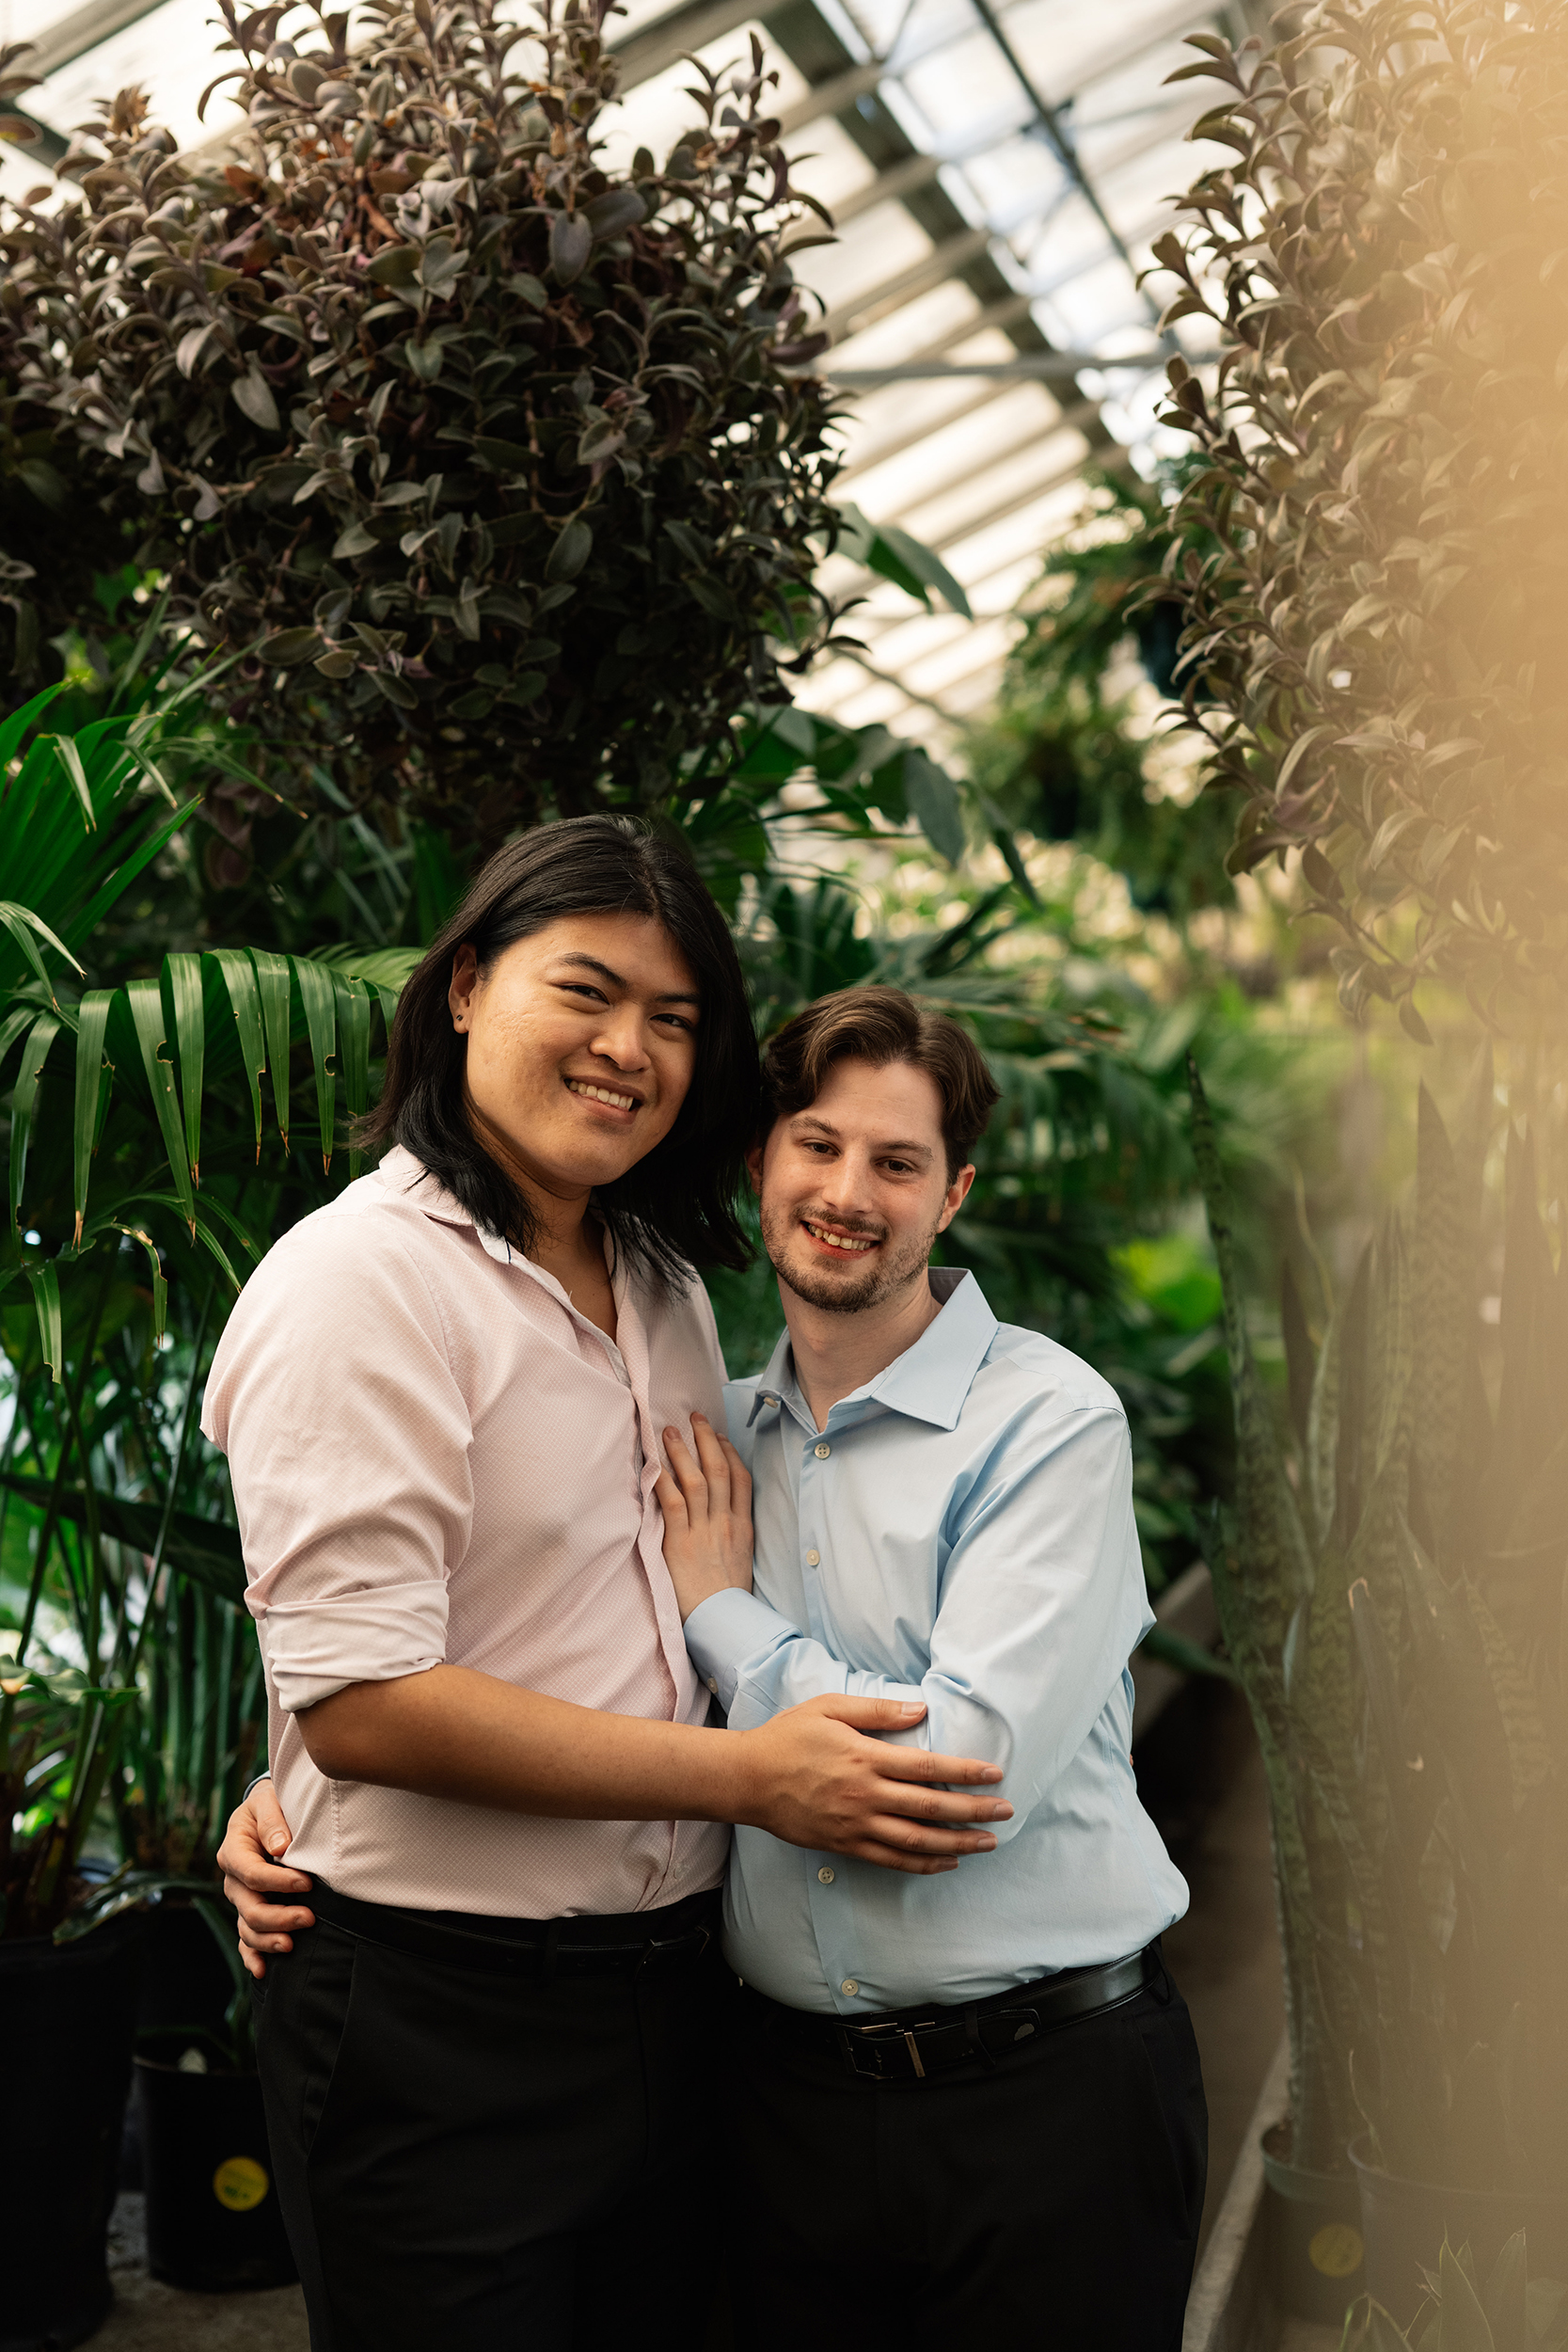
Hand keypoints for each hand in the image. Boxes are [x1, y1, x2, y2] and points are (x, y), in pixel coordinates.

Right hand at [216, 1779, 314, 1980]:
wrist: (269, 1810)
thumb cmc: (271, 1803)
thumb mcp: (268, 1800)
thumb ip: (273, 1820)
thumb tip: (281, 1847)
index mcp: (234, 1850)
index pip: (252, 1873)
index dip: (278, 1882)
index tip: (307, 1883)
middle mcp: (233, 1879)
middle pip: (249, 1907)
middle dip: (278, 1916)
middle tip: (309, 1918)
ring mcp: (240, 1898)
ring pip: (247, 1927)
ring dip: (269, 1939)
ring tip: (292, 1944)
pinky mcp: (249, 1910)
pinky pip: (245, 1940)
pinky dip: (252, 1956)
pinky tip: (263, 1971)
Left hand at [657, 1412, 752, 1621]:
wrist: (723, 1623)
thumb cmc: (728, 1599)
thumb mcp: (741, 1561)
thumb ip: (732, 1536)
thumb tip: (720, 1519)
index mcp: (742, 1527)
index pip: (741, 1479)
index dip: (729, 1453)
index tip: (719, 1436)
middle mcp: (725, 1523)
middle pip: (719, 1470)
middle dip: (706, 1440)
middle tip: (695, 1417)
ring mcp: (704, 1531)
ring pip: (696, 1480)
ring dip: (682, 1452)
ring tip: (670, 1431)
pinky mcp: (681, 1543)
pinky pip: (673, 1503)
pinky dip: (665, 1481)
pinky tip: (656, 1466)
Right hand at [736, 1693, 1012, 1874]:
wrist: (748, 1779)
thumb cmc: (789, 1737)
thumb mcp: (829, 1707)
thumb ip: (877, 1709)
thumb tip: (921, 1709)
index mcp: (865, 1757)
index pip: (927, 1767)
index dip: (964, 1771)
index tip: (995, 1774)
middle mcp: (865, 1795)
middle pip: (930, 1806)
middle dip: (973, 1810)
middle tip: (1006, 1812)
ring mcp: (856, 1825)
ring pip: (917, 1840)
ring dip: (957, 1843)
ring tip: (987, 1843)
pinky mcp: (845, 1845)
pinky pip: (891, 1859)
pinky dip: (923, 1864)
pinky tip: (947, 1861)